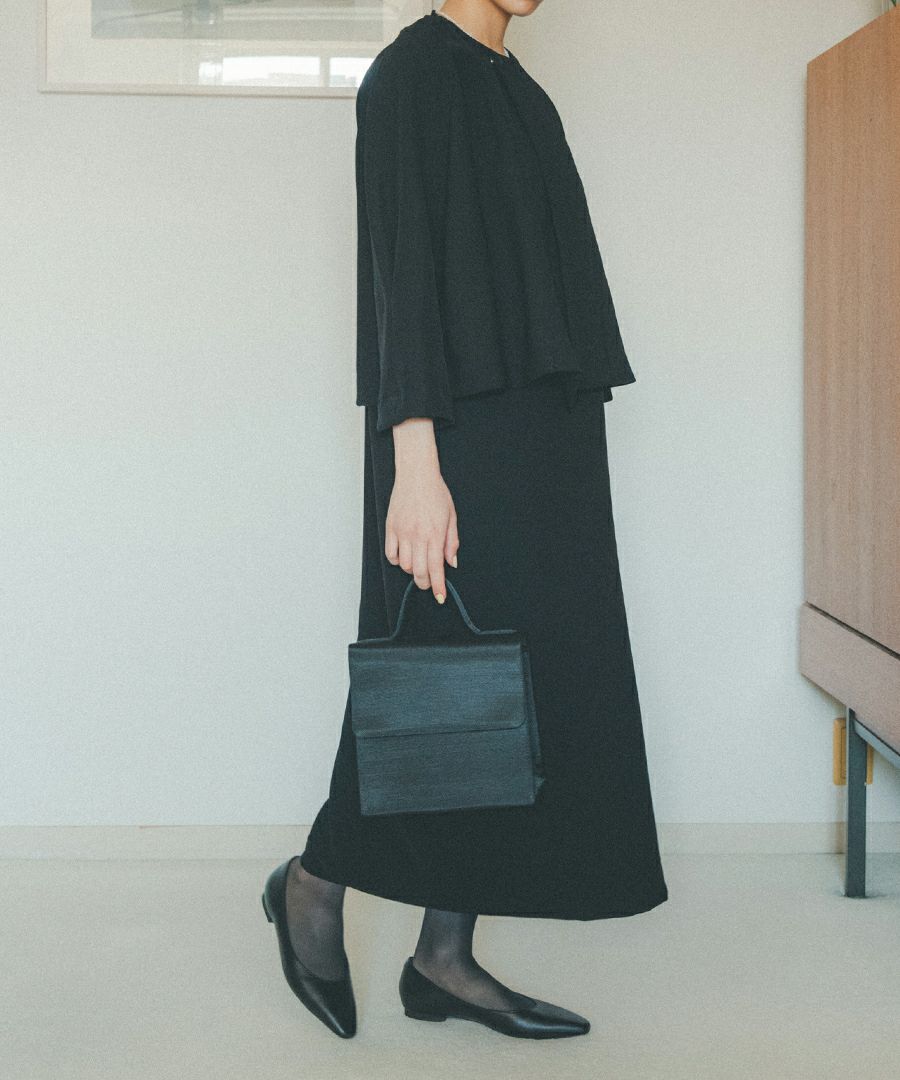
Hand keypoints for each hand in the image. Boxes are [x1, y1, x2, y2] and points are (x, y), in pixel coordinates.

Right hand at [386, 418, 458, 601]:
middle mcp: (417, 535)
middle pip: (418, 572)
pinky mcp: (390, 528)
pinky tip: (404, 556)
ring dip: (412, 571)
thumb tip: (451, 563)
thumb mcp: (451, 516)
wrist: (416, 475)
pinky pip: (391, 554)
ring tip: (418, 564)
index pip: (436, 568)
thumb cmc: (436, 493)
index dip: (438, 586)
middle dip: (425, 583)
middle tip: (430, 584)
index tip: (440, 597)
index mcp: (435, 533)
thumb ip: (452, 542)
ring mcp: (402, 532)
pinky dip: (397, 561)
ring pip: (404, 565)